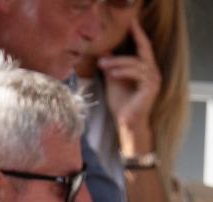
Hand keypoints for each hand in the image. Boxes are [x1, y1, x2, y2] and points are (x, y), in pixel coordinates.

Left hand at [98, 19, 160, 139]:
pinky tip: (112, 74)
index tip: (131, 21)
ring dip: (117, 63)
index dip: (138, 33)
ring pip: (136, 63)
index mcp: (146, 69)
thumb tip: (104, 52)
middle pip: (142, 51)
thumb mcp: (113, 81)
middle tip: (112, 39)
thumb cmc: (121, 105)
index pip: (144, 47)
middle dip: (132, 40)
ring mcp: (154, 80)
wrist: (127, 124)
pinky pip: (137, 74)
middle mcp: (153, 72)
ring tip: (102, 64)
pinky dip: (123, 72)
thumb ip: (112, 67)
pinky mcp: (151, 88)